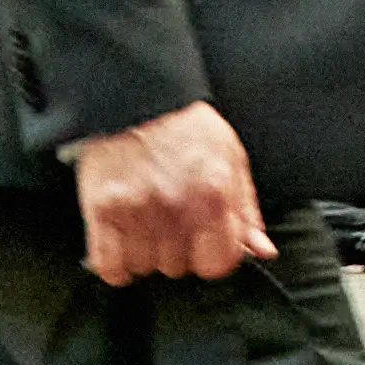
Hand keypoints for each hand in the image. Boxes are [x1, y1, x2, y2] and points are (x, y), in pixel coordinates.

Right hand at [67, 97, 268, 283]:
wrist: (133, 96)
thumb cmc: (185, 126)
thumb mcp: (231, 157)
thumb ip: (247, 209)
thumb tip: (262, 250)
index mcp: (213, 192)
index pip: (218, 262)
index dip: (212, 256)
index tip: (204, 246)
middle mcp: (175, 204)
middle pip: (178, 266)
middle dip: (177, 250)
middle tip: (170, 222)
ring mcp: (136, 208)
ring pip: (145, 267)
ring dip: (145, 253)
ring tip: (145, 223)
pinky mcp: (102, 209)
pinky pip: (110, 266)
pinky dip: (115, 263)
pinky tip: (121, 242)